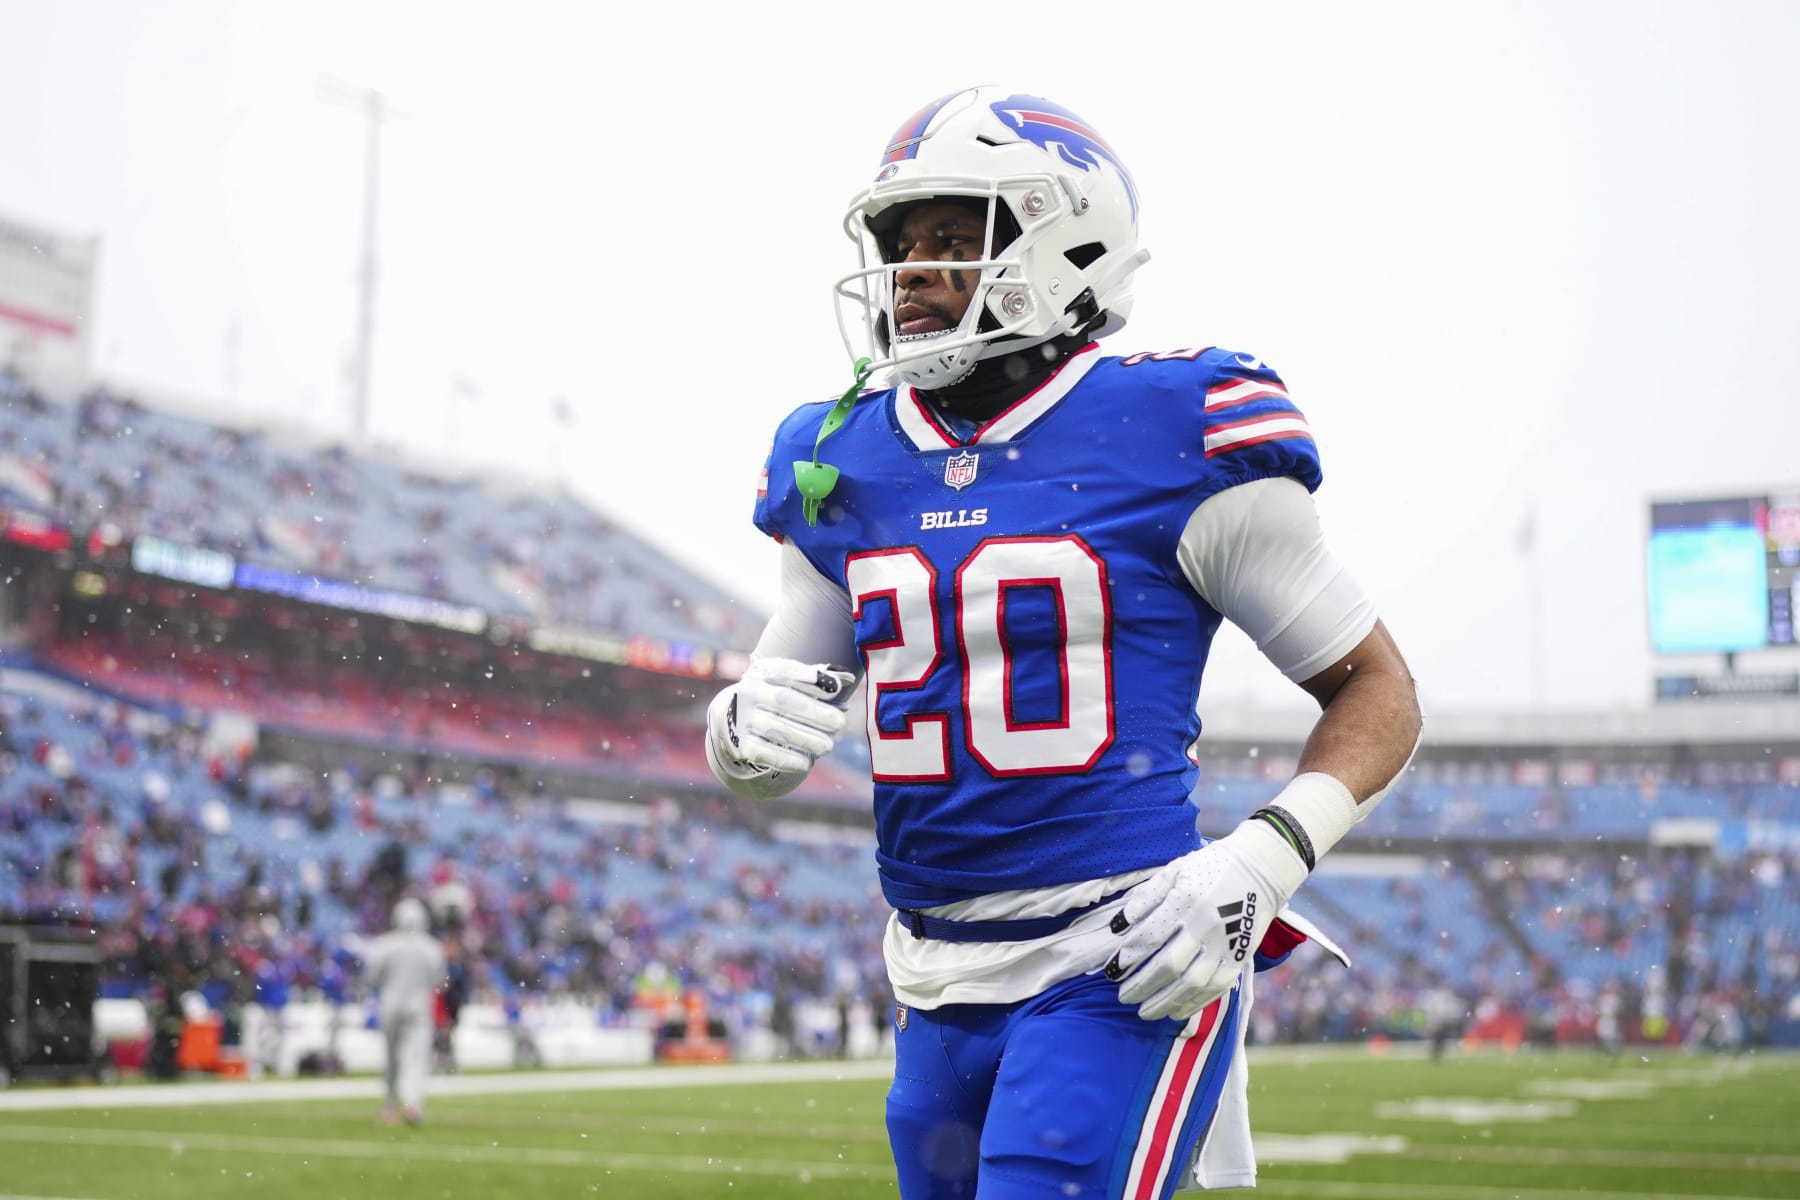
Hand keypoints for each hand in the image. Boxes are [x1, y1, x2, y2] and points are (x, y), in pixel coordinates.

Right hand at [706, 657, 855, 778]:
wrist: (727, 717)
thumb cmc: (768, 695)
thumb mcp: (784, 681)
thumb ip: (815, 679)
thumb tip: (848, 679)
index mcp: (760, 674)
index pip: (786, 672)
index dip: (811, 679)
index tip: (836, 688)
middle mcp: (747, 694)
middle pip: (784, 701)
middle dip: (815, 713)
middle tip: (840, 723)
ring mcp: (740, 720)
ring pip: (777, 730)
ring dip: (807, 739)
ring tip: (828, 746)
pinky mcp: (741, 746)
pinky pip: (767, 754)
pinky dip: (789, 760)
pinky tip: (808, 762)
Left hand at [1105, 819, 1306, 1020]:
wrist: (1262, 868)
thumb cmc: (1211, 866)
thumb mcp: (1175, 870)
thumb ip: (1145, 898)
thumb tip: (1117, 927)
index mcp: (1186, 899)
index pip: (1151, 936)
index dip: (1129, 956)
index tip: (1114, 969)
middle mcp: (1205, 924)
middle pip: (1169, 965)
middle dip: (1142, 985)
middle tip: (1122, 996)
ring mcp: (1226, 943)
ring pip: (1192, 982)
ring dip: (1165, 1001)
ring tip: (1144, 1011)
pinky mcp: (1241, 956)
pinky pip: (1216, 987)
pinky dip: (1194, 1003)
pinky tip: (1175, 1012)